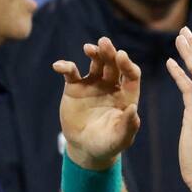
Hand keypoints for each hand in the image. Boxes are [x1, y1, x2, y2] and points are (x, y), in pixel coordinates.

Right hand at [55, 36, 141, 168]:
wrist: (84, 148)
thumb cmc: (106, 144)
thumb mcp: (119, 139)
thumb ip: (128, 126)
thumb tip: (133, 109)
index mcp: (126, 95)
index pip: (131, 75)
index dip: (127, 65)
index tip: (121, 56)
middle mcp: (111, 86)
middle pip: (113, 64)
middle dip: (110, 53)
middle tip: (105, 43)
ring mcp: (93, 84)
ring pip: (96, 63)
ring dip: (94, 53)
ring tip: (89, 48)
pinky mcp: (75, 87)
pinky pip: (71, 73)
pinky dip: (65, 67)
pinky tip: (59, 66)